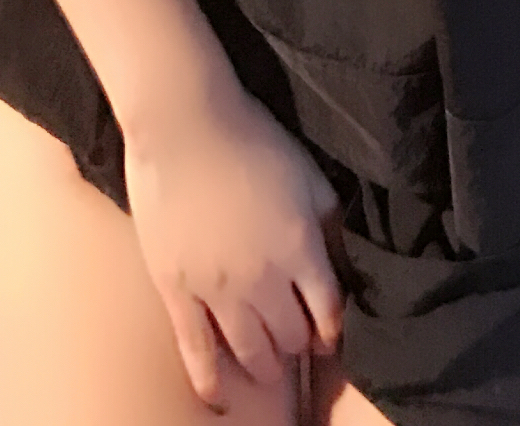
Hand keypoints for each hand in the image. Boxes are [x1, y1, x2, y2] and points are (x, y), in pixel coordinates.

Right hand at [123, 72, 342, 407]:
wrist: (182, 121)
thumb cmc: (251, 136)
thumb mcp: (308, 175)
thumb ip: (330, 224)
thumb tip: (343, 264)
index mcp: (300, 248)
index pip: (328, 311)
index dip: (330, 327)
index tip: (327, 330)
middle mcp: (263, 278)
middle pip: (289, 337)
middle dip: (296, 342)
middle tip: (292, 339)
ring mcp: (217, 288)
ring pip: (249, 350)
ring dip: (264, 364)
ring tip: (266, 367)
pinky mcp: (176, 288)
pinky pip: (195, 348)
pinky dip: (209, 379)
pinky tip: (219, 398)